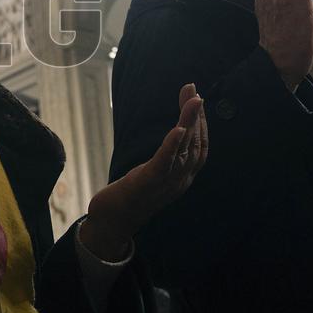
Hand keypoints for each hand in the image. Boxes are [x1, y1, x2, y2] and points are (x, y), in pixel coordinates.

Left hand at [80, 84, 206, 261]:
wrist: (111, 223)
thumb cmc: (129, 196)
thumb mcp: (150, 173)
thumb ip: (163, 159)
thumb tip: (170, 138)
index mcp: (181, 177)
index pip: (199, 147)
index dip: (201, 123)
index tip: (197, 99)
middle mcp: (179, 180)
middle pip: (195, 144)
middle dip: (196, 115)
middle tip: (194, 89)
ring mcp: (166, 184)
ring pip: (184, 150)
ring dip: (189, 122)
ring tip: (194, 99)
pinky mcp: (148, 184)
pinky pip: (164, 163)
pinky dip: (173, 145)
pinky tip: (178, 129)